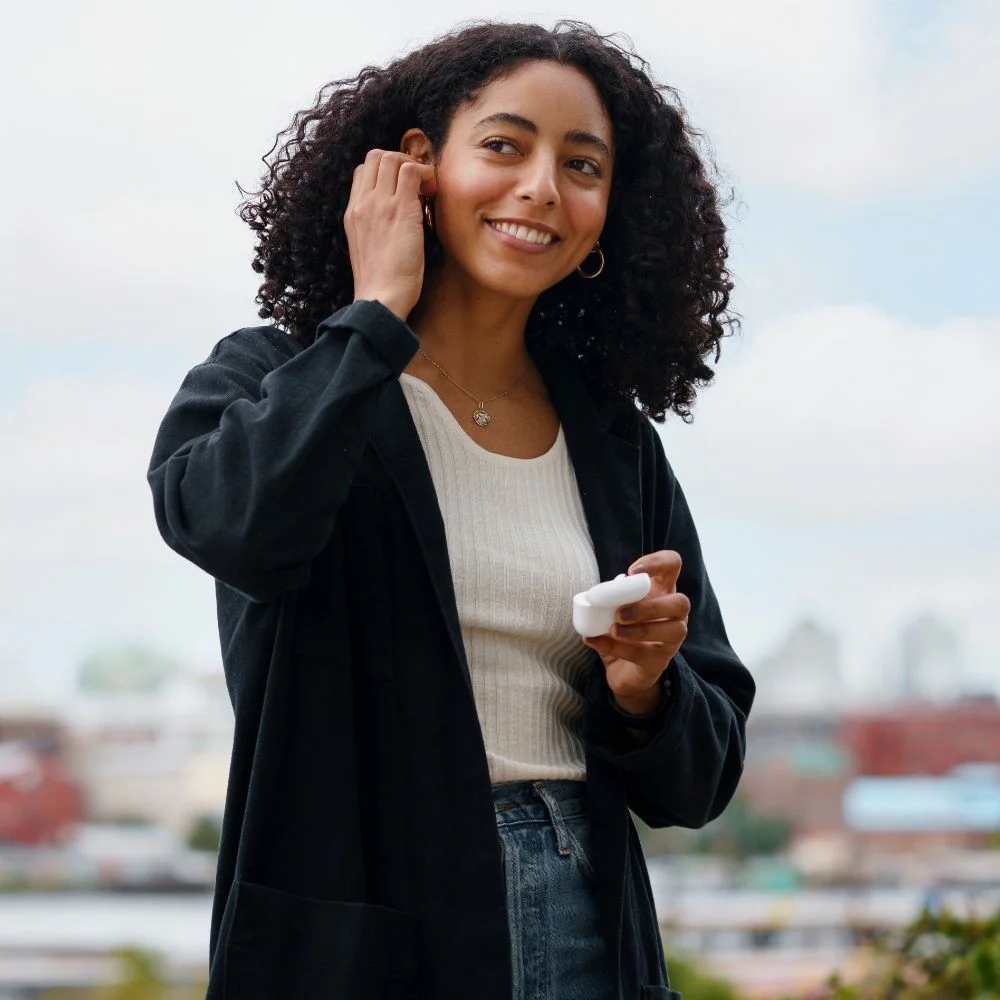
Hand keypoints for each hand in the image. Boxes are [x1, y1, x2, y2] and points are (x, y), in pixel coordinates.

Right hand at [344, 149, 436, 319]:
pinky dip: (425, 174)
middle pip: (375, 156)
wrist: (380, 298)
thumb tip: (393, 217)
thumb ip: (374, 227)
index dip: (385, 172)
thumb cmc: (380, 283)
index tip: (403, 191)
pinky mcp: (400, 209)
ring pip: (391, 157)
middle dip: (399, 163)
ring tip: (425, 191)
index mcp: (352, 213)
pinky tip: (432, 195)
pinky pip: (411, 170)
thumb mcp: (367, 249)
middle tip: (417, 186)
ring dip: (413, 167)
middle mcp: (362, 203)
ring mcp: (378, 204)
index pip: (363, 171)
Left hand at [583, 550, 689, 711]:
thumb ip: (609, 597)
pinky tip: (595, 641)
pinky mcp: (659, 662)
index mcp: (662, 591)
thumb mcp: (612, 607)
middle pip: (681, 603)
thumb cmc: (619, 627)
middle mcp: (674, 614)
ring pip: (674, 630)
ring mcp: (672, 639)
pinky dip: (616, 647)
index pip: (673, 564)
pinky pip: (644, 654)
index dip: (658, 562)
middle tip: (619, 613)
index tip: (633, 572)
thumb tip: (595, 596)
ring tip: (612, 630)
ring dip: (640, 630)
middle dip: (650, 607)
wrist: (620, 669)